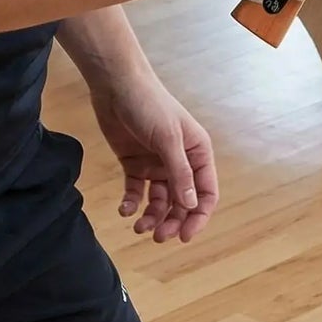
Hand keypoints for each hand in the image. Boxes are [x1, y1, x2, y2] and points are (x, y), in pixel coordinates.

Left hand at [89, 72, 217, 244]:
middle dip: (172, 221)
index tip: (184, 236)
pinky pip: (136, 191)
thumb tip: (191, 206)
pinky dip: (132, 203)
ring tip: (138, 226)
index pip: (205, 192)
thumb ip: (179, 173)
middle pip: (182, 201)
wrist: (116, 85)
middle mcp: (179, 160)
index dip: (198, 216)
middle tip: (158, 236)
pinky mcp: (134, 163)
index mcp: (197, 151)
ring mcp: (156, 163)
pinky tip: (125, 210)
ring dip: (152, 217)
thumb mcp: (168, 139)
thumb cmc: (149, 104)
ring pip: (160, 200)